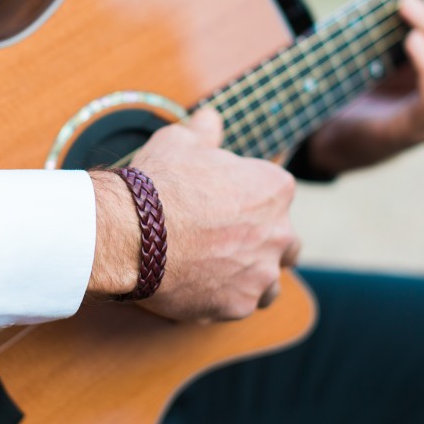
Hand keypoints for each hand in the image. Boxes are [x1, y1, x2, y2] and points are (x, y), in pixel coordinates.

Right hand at [88, 108, 299, 321]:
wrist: (136, 233)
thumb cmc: (160, 183)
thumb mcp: (180, 142)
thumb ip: (204, 130)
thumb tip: (210, 117)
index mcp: (274, 188)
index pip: (277, 193)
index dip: (250, 197)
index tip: (225, 202)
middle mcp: (279, 232)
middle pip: (286, 242)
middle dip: (265, 242)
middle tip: (229, 240)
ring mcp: (261, 273)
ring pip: (270, 282)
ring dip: (252, 276)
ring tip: (219, 271)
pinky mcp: (238, 305)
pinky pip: (238, 305)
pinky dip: (223, 299)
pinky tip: (199, 289)